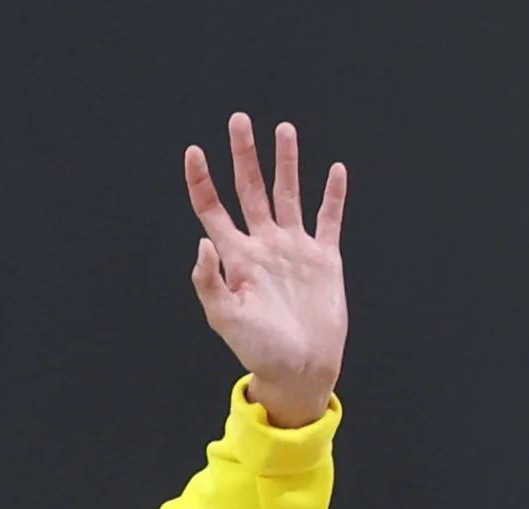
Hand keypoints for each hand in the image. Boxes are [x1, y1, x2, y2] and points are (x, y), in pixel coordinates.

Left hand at [186, 114, 347, 427]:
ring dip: (286, 162)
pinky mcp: (325, 258)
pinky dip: (333, 194)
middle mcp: (264, 246)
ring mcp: (295, 249)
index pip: (213, 209)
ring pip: (289, 194)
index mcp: (236, 258)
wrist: (300, 369)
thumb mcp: (225, 318)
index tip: (194, 151)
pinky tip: (334, 170)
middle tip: (239, 119)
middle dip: (245, 155)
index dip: (202, 181)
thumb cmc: (258, 349)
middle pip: (250, 190)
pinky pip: (330, 219)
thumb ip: (210, 282)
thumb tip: (202, 242)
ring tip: (284, 129)